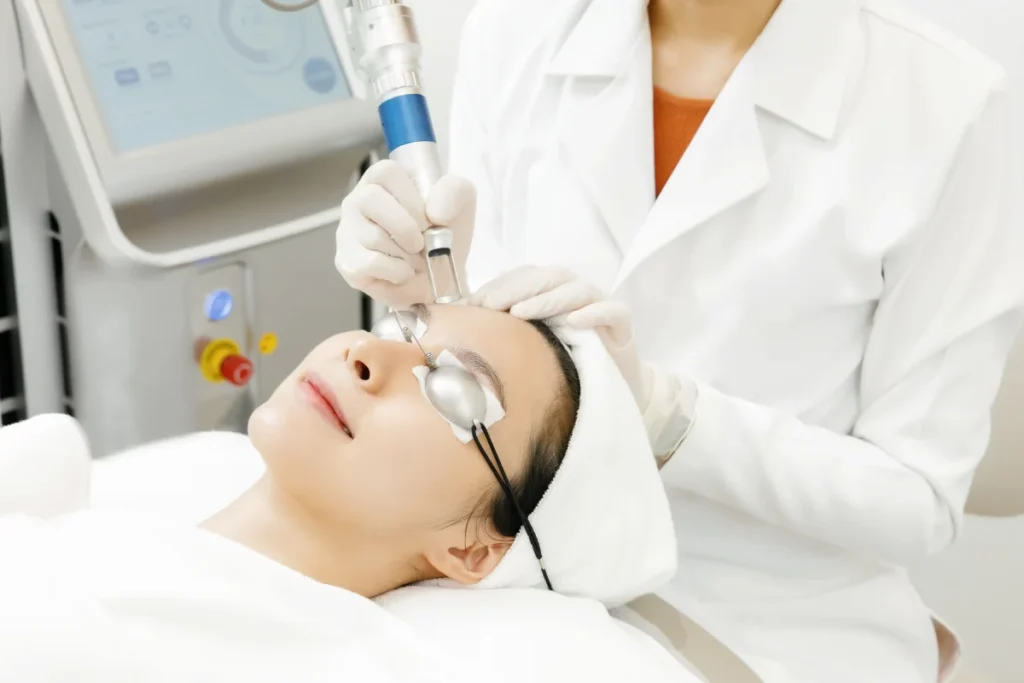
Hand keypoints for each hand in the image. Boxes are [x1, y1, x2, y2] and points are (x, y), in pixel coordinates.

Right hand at [335, 160, 475, 309]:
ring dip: (407, 254)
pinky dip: (398, 271)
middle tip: (422, 242)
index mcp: (382, 180)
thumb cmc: (443, 235)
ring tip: (416, 259)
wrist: (439, 278)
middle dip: (406, 226)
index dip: (410, 198)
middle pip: (371, 200)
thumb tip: (435, 211)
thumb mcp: (460, 204)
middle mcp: (358, 201)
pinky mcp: (348, 262)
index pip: (385, 172)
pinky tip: (403, 272)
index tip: (429, 218)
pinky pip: (372, 263)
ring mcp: (348, 231)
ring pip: (374, 236)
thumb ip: (454, 191)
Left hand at [469, 266, 653, 410]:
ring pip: (577, 289)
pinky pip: (611, 311)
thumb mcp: (531, 349)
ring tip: (521, 314)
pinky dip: (593, 313)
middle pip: (548, 277)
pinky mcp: (623, 326)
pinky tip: (574, 322)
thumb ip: (507, 334)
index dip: (499, 285)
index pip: (525, 277)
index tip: (474, 304)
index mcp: (553, 294)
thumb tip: (463, 328)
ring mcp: (601, 307)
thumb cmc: (567, 367)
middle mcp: (576, 294)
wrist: (611, 392)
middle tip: (491, 305)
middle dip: (516, 288)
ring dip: (547, 299)